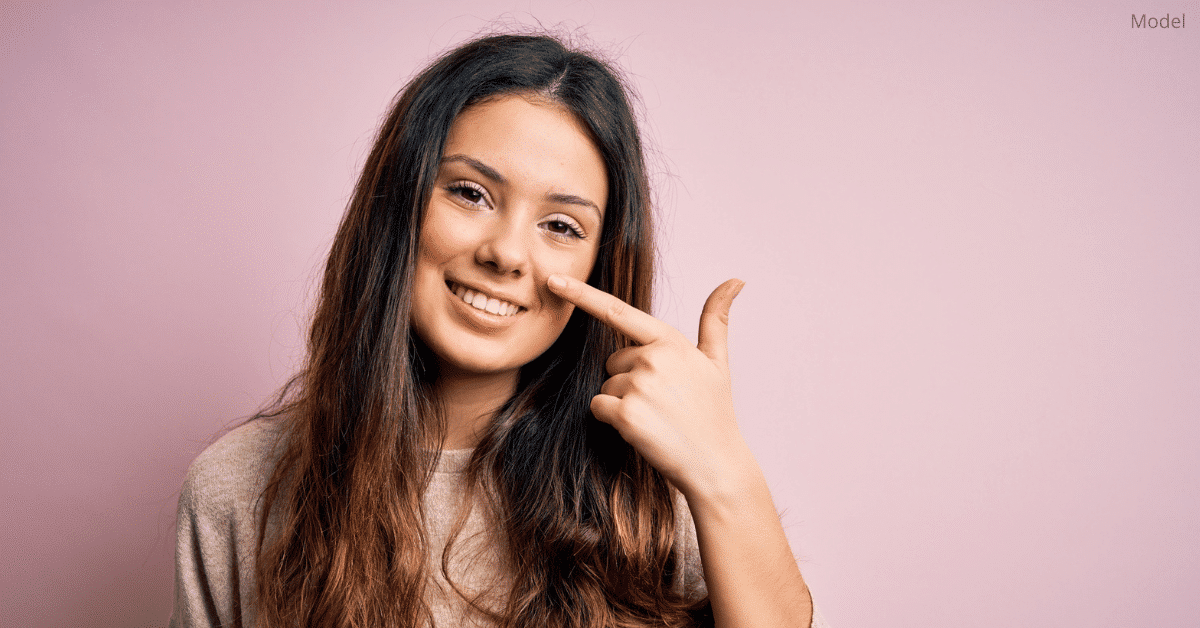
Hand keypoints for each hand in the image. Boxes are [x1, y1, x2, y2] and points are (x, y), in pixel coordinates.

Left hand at [546, 274, 752, 497]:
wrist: (715, 463)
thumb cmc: (714, 412)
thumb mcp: (717, 361)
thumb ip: (716, 318)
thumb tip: (736, 278)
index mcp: (670, 341)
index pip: (617, 312)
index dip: (581, 294)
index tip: (553, 279)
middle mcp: (653, 358)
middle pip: (613, 362)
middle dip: (628, 379)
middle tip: (661, 402)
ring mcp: (638, 386)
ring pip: (606, 386)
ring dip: (623, 402)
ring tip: (657, 417)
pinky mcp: (625, 414)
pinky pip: (598, 407)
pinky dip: (613, 420)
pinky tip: (643, 429)